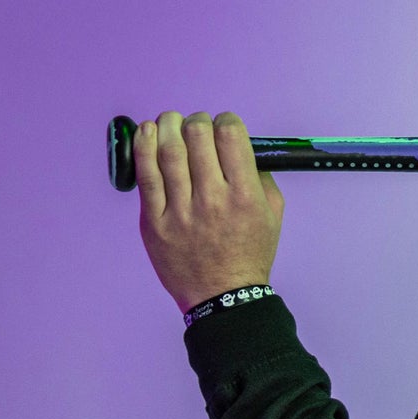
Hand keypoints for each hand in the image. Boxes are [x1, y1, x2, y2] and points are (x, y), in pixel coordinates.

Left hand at [135, 110, 283, 312]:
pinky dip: (144, 146)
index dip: (226, 121)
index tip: (223, 126)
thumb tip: (240, 148)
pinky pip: (146, 174)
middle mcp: (213, 200)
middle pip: (197, 136)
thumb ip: (262, 179)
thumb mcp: (273, 217)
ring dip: (168, 125)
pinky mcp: (155, 221)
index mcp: (245, 196)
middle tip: (196, 126)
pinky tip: (146, 131)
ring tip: (170, 121)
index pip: (231, 136)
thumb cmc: (250, 255)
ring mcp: (181, 211)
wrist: (224, 297)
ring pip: (168, 149)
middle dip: (197, 121)